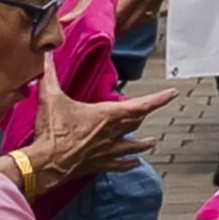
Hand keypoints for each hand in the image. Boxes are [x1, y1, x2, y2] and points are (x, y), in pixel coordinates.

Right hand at [14, 67, 174, 193]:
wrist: (45, 164)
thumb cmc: (53, 132)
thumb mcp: (50, 98)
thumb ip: (49, 75)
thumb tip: (45, 55)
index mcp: (107, 116)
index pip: (141, 105)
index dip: (158, 99)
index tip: (172, 94)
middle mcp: (112, 134)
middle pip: (135, 123)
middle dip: (142, 116)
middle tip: (147, 111)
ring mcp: (107, 151)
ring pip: (132, 146)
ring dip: (142, 143)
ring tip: (152, 142)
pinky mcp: (98, 164)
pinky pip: (118, 165)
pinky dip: (128, 164)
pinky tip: (134, 164)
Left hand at [82, 0, 167, 31]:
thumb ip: (85, 2)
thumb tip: (67, 21)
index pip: (121, 16)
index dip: (106, 26)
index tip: (91, 33)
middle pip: (131, 21)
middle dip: (113, 28)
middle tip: (96, 31)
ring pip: (139, 21)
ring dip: (123, 25)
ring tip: (107, 24)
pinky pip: (145, 16)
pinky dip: (132, 19)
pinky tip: (120, 18)